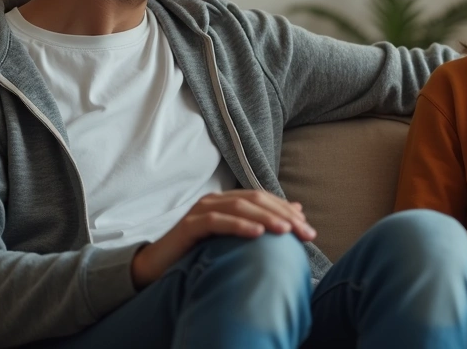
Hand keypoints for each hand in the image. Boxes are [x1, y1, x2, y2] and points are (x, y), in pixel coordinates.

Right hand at [131, 190, 315, 287]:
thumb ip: (261, 222)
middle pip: (256, 200)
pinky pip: (217, 222)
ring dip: (266, 218)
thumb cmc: (197, 253)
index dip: (287, 211)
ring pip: (239, 207)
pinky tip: (256, 234)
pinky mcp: (189, 226)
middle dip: (283, 215)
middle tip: (305, 233)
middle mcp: (215, 201)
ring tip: (286, 230)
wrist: (157, 267)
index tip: (309, 230)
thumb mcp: (233, 238)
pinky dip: (238, 225)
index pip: (264, 199)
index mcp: (227, 201)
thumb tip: (297, 209)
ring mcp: (201, 210)